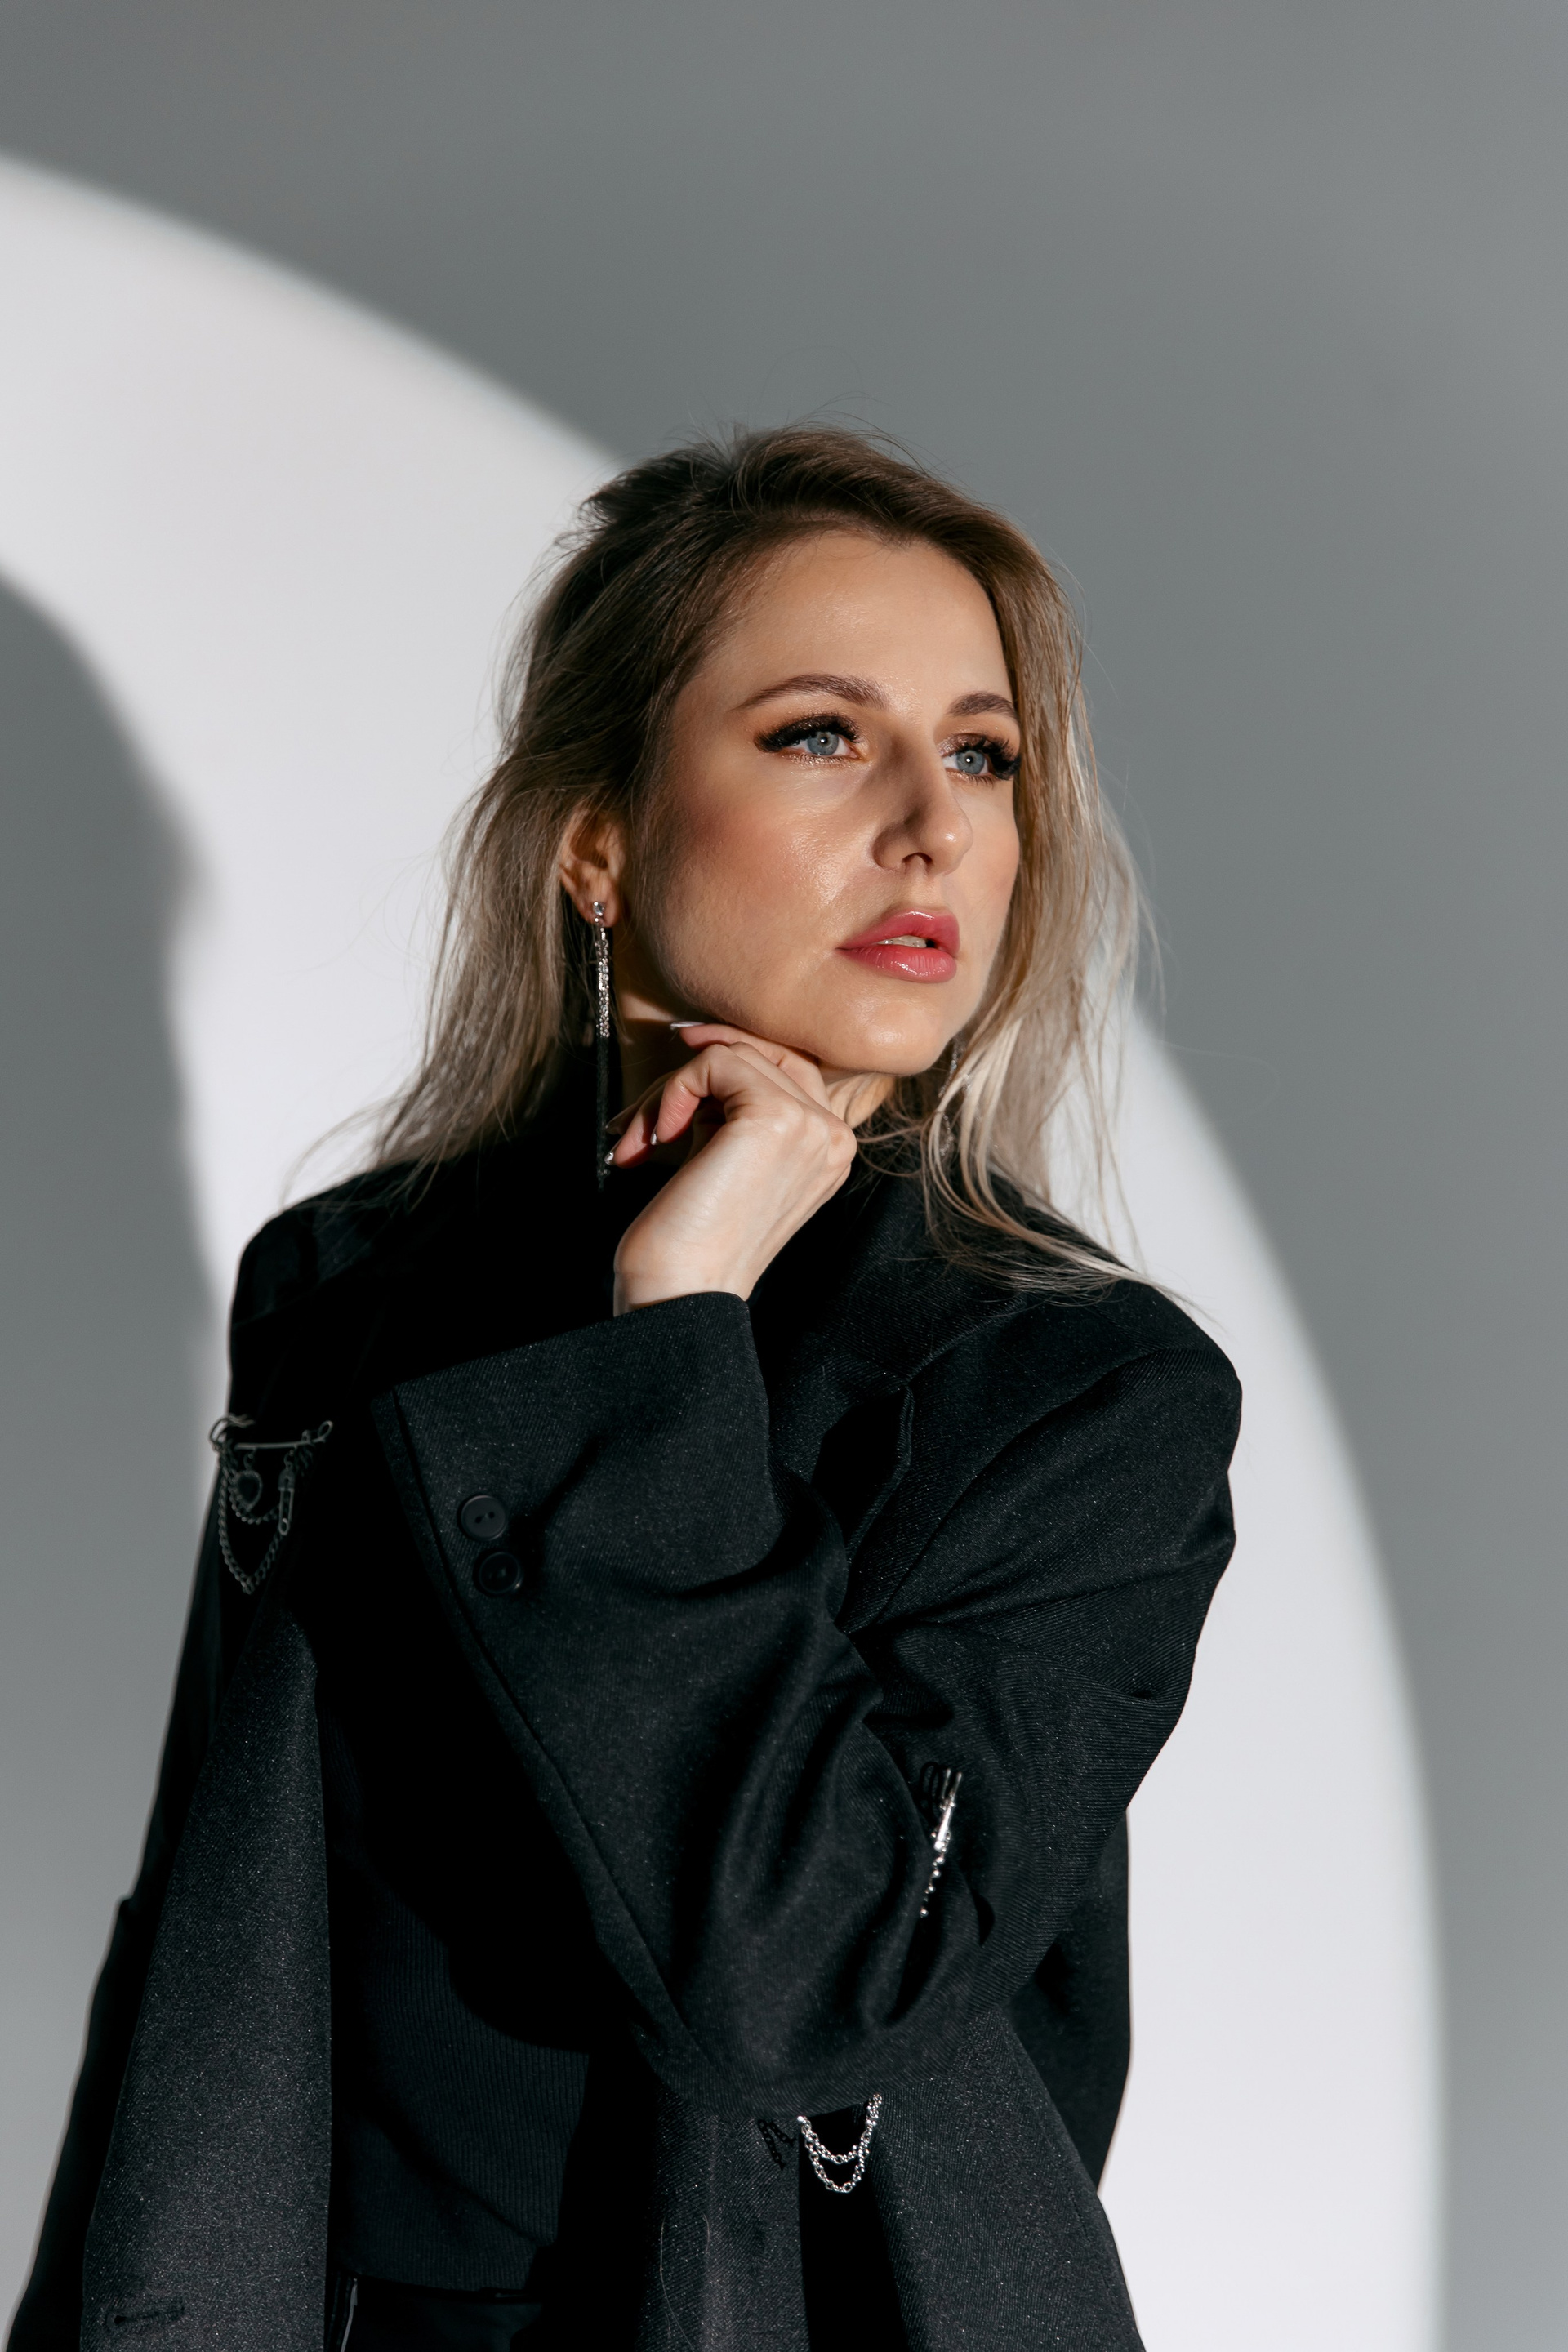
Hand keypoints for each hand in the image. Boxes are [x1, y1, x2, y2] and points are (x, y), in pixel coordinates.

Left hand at [607, 1024, 858, 1311]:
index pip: (787, 1066)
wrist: (681, 1291)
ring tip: (647, 1139)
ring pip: (733, 1054)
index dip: (731, 1052)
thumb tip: (707, 1047)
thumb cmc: (691, 1240)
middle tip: (649, 1118)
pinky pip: (715, 1062)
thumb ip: (735, 1111)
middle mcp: (833, 1135)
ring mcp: (812, 1126)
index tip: (683, 1055)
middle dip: (692, 1075)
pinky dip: (674, 1090)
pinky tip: (661, 1136)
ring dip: (672, 1090)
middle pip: (761, 1054)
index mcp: (829, 1149)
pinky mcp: (777, 1118)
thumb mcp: (728, 1159)